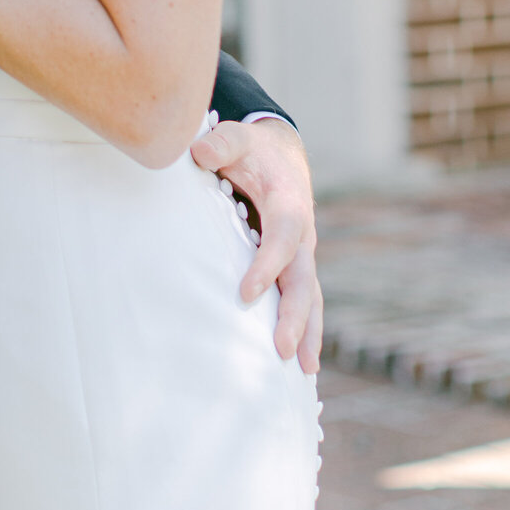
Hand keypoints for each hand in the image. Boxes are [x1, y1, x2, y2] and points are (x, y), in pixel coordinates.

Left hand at [191, 116, 321, 372]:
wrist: (282, 156)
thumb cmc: (253, 151)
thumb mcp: (238, 138)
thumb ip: (220, 142)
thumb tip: (199, 152)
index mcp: (289, 203)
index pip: (282, 237)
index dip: (267, 265)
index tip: (245, 293)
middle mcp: (302, 234)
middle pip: (303, 279)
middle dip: (295, 315)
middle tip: (281, 349)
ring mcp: (302, 254)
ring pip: (310, 297)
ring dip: (308, 332)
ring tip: (304, 371)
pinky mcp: (296, 267)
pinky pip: (304, 301)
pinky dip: (306, 330)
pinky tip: (300, 364)